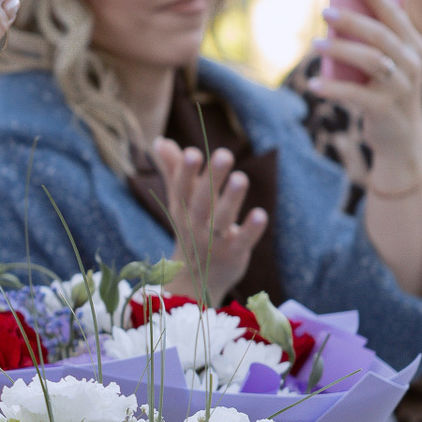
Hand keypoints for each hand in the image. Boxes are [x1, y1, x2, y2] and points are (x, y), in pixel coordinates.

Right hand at [153, 140, 268, 304]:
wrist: (196, 280)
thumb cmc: (191, 231)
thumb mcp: (180, 203)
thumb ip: (173, 171)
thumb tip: (160, 141)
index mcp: (181, 209)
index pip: (180, 188)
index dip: (185, 171)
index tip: (192, 152)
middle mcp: (194, 225)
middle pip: (202, 201)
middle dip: (212, 178)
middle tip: (224, 154)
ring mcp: (213, 242)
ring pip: (221, 219)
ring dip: (231, 199)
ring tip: (241, 177)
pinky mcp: (233, 254)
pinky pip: (242, 241)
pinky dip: (250, 230)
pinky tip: (261, 214)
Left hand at [307, 0, 421, 192]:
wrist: (401, 136)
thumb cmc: (391, 88)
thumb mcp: (398, 57)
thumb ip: (393, 26)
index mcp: (413, 44)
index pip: (394, 13)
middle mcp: (411, 62)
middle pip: (381, 35)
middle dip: (354, 20)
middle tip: (326, 11)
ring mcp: (400, 86)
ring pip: (371, 61)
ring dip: (341, 50)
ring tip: (315, 44)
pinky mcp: (384, 109)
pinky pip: (356, 94)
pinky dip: (333, 88)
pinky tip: (313, 84)